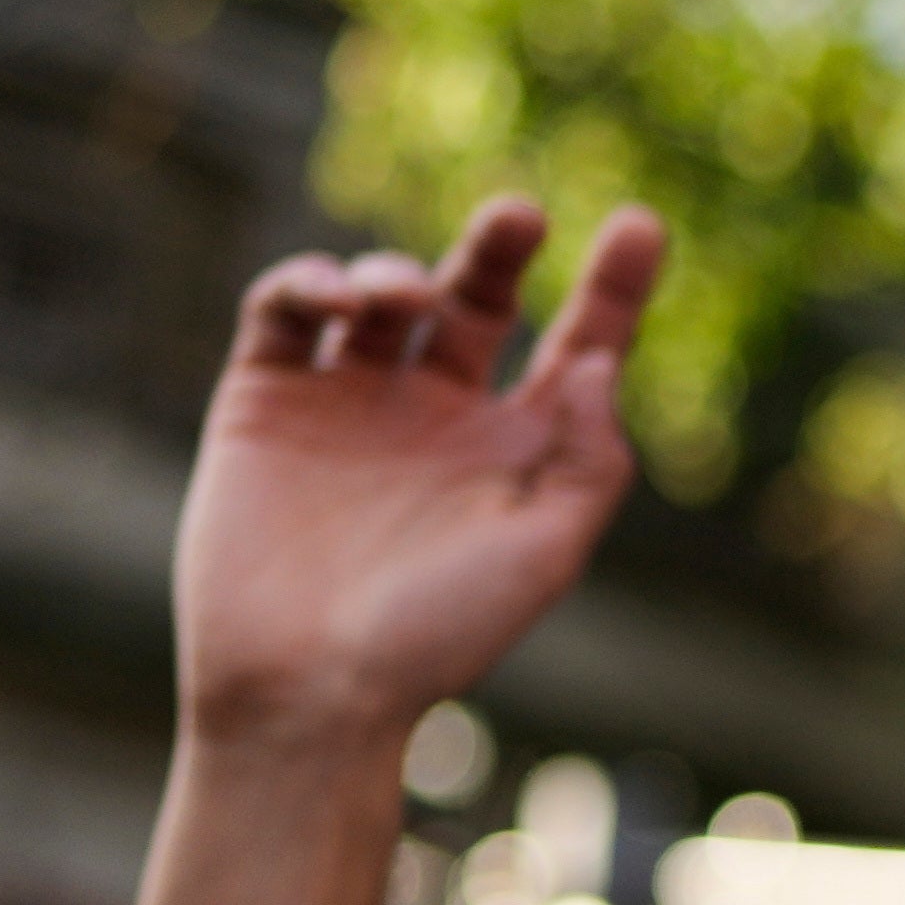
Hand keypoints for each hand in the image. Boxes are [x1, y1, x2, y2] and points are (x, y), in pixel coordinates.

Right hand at [177, 196, 667, 753]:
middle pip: (478, 301)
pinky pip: (283, 311)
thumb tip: (599, 362)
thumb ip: (587, 459)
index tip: (639, 224)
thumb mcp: (542, 553)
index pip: (575, 349)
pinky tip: (340, 299)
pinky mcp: (265, 402)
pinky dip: (309, 281)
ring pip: (381, 297)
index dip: (611, 288)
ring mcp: (347, 404)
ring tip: (407, 297)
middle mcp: (434, 419)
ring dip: (398, 272)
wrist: (306, 689)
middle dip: (498, 249)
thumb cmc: (435, 638)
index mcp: (512, 453)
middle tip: (519, 215)